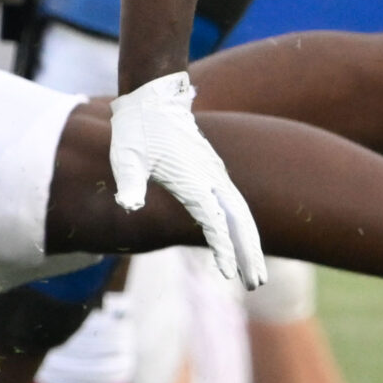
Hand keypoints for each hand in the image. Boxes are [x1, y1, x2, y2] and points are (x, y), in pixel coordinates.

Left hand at [107, 72, 266, 290]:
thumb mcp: (126, 155)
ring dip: (251, 242)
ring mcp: (215, 173)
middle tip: (256, 284)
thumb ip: (129, 182)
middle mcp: (210, 178)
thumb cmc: (136, 130)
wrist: (153, 99)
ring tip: (256, 273)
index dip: (222, 248)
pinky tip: (244, 241)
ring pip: (241, 213)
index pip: (214, 222)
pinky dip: (244, 225)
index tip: (227, 273)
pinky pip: (235, 202)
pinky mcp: (213, 170)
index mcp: (193, 179)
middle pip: (239, 220)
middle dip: (250, 252)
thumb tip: (127, 204)